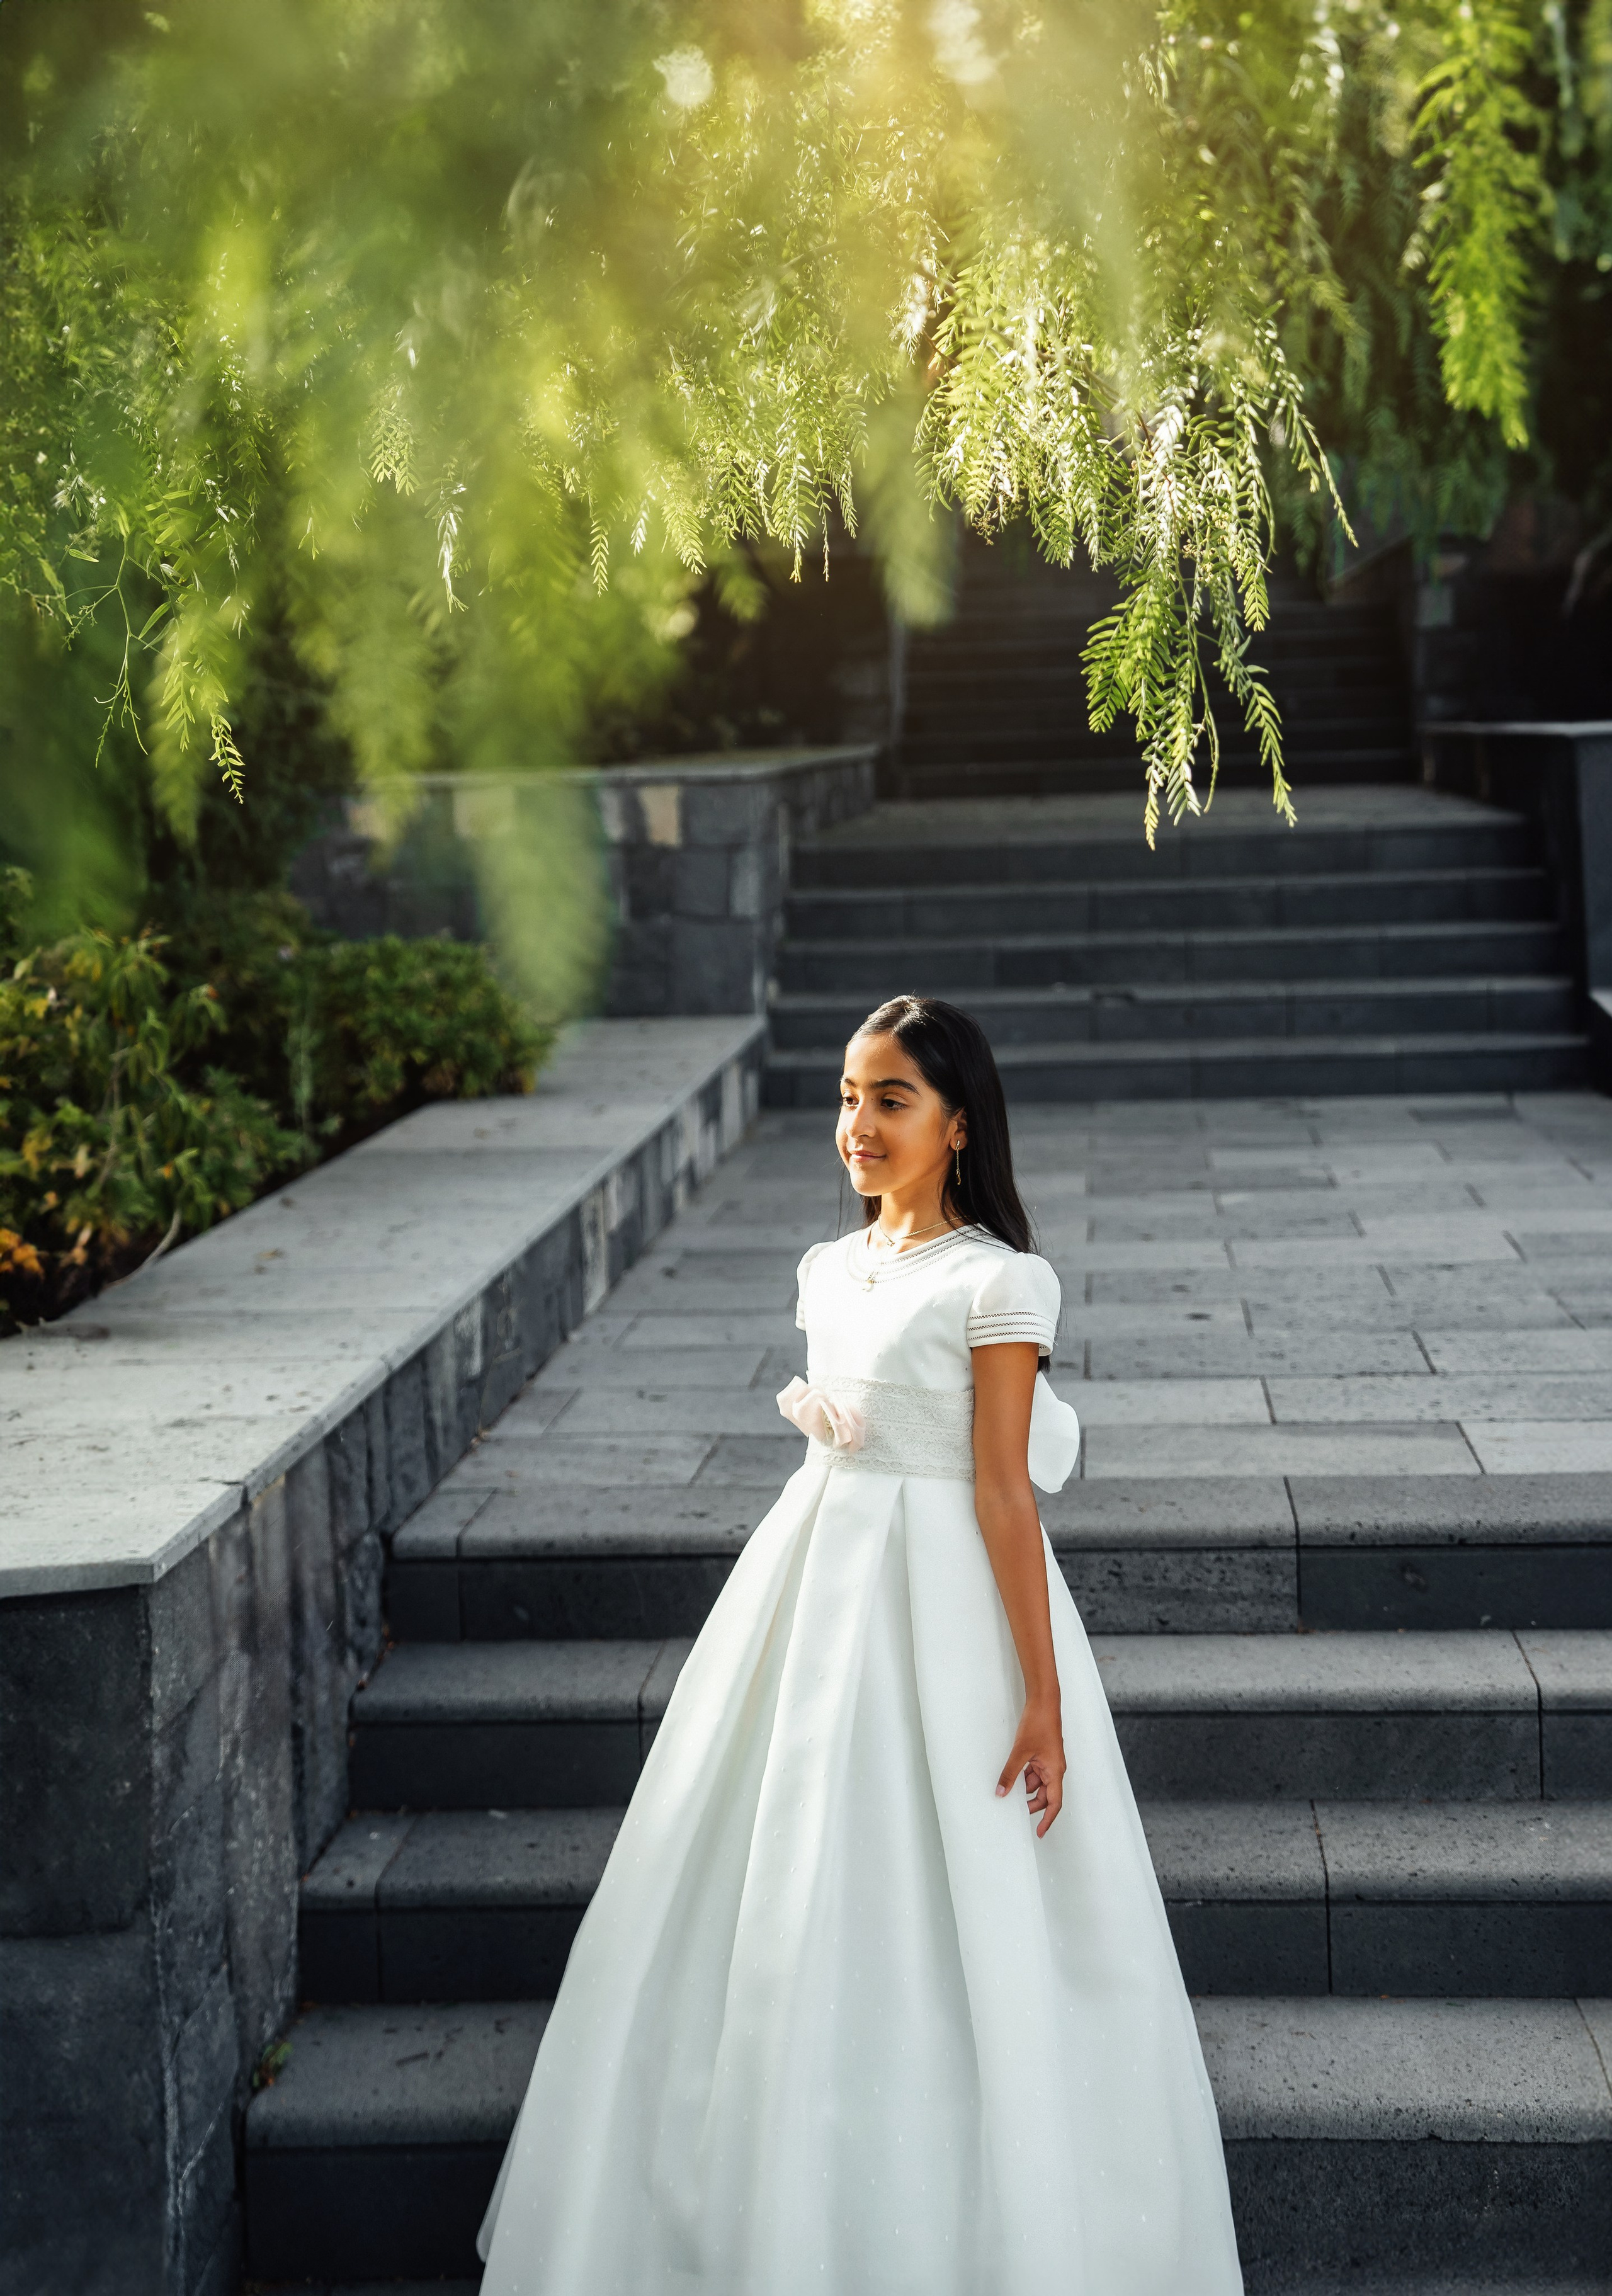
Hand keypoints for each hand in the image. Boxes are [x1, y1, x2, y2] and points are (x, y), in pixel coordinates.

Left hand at [996, 1694, 1064, 1836]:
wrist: (1044, 1701)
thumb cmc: (1038, 1724)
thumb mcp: (1021, 1752)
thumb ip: (1011, 1773)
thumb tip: (1001, 1792)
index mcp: (1055, 1771)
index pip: (1054, 1803)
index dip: (1048, 1819)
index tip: (1040, 1833)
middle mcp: (1054, 1768)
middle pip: (1046, 1795)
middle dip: (1032, 1805)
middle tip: (1015, 1812)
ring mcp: (1049, 1760)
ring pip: (1038, 1782)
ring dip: (1026, 1789)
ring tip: (1009, 1793)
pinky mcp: (1042, 1753)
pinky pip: (1035, 1771)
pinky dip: (1024, 1776)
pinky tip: (1012, 1776)